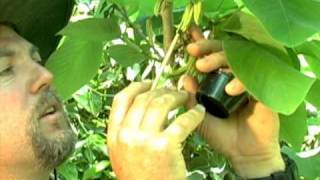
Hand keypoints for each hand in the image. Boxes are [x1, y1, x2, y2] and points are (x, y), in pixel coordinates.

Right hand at [107, 81, 205, 179]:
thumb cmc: (142, 179)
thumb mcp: (124, 156)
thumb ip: (127, 133)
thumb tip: (141, 108)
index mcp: (114, 136)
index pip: (121, 100)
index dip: (137, 86)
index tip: (150, 82)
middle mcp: (126, 135)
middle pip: (144, 98)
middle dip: (161, 89)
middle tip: (174, 90)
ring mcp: (144, 140)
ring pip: (161, 104)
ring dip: (177, 96)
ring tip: (187, 97)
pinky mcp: (165, 147)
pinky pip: (182, 121)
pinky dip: (194, 113)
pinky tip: (200, 112)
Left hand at [182, 26, 284, 177]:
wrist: (243, 154)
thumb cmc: (222, 135)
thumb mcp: (200, 116)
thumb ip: (192, 99)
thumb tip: (183, 78)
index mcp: (221, 81)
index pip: (212, 57)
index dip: (202, 46)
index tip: (188, 41)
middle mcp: (236, 78)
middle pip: (226, 52)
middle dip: (208, 48)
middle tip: (193, 51)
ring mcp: (250, 83)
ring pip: (239, 60)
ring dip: (220, 59)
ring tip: (203, 66)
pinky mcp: (264, 92)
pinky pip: (254, 80)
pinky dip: (241, 82)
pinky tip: (229, 89)